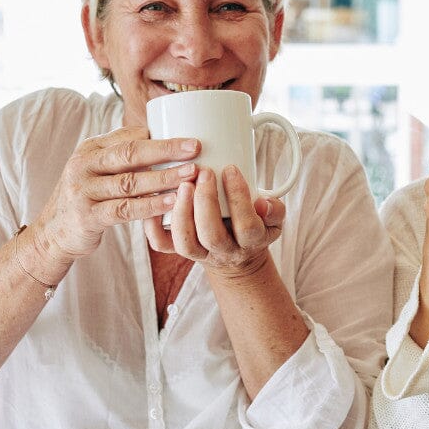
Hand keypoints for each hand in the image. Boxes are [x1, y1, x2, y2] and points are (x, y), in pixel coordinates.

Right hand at [34, 127, 200, 264]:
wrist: (53, 232)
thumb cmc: (86, 196)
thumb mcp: (96, 168)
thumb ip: (121, 152)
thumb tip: (157, 132)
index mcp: (91, 149)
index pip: (130, 138)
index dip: (162, 138)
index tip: (192, 140)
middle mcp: (84, 165)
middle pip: (130, 154)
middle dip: (166, 150)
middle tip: (195, 149)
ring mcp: (84, 191)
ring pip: (130, 182)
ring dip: (163, 178)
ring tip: (190, 175)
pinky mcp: (87, 216)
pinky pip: (124, 209)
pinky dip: (150, 206)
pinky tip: (171, 203)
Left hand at [145, 164, 285, 276]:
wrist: (237, 259)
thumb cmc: (255, 227)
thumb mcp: (273, 220)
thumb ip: (275, 210)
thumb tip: (264, 203)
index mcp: (251, 243)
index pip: (247, 225)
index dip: (239, 198)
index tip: (231, 169)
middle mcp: (224, 252)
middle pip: (212, 235)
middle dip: (206, 202)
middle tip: (203, 172)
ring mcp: (199, 253)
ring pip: (185, 242)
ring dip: (181, 212)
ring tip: (183, 184)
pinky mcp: (179, 251)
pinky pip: (161, 244)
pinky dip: (153, 225)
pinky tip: (155, 199)